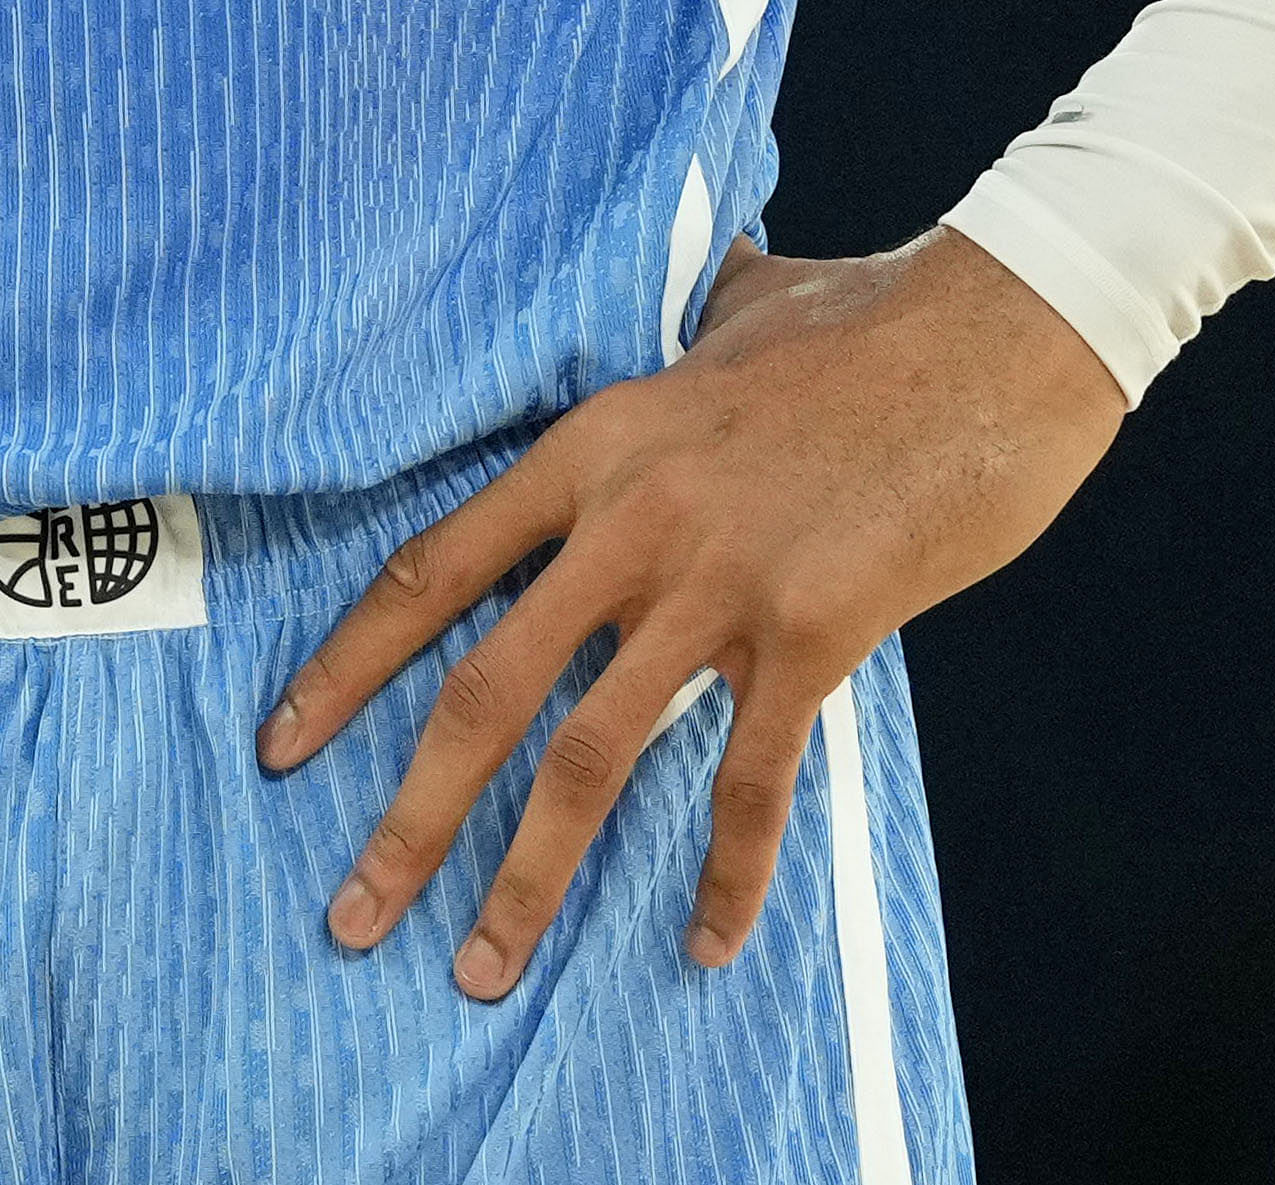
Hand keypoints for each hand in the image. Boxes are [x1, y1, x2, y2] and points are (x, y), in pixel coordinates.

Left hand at [256, 230, 1120, 992]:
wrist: (992, 337)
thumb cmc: (865, 321)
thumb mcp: (728, 310)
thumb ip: (673, 333)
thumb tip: (676, 307)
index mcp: (590, 447)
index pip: (432, 571)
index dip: (349, 666)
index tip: (283, 746)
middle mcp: (629, 522)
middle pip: (485, 691)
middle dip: (410, 817)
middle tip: (354, 913)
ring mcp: (716, 584)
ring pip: (589, 757)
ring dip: (529, 877)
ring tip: (482, 968)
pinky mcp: (811, 634)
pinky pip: (750, 783)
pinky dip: (727, 876)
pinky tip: (706, 944)